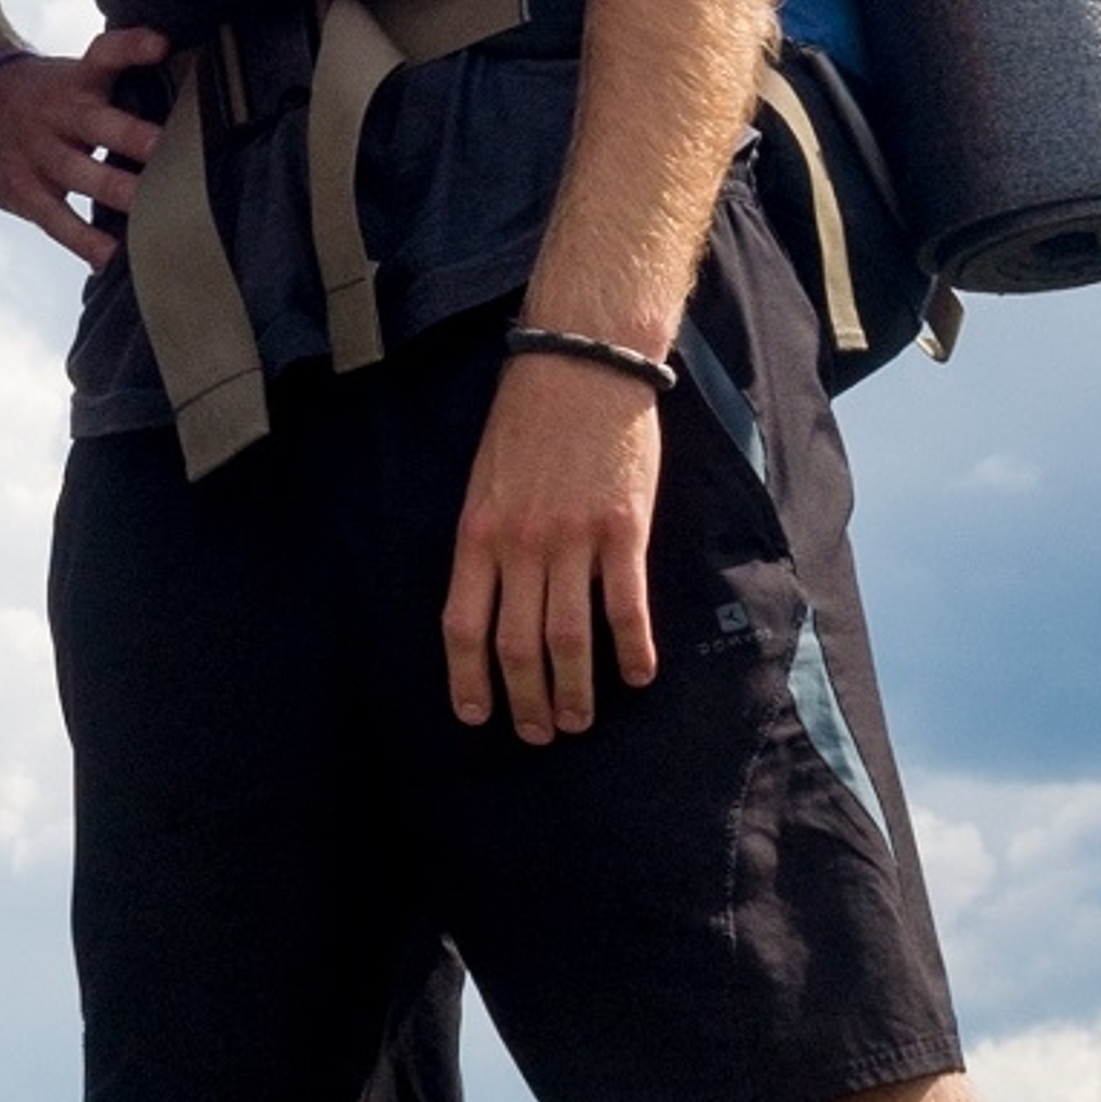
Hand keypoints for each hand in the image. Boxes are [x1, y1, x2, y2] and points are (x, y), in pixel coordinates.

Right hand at [0, 26, 168, 265]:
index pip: (104, 54)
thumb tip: (192, 88)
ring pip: (76, 173)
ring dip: (112, 190)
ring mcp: (37, 153)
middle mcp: (58, 114)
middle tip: (167, 149)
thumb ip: (120, 82)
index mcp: (76, 81)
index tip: (161, 45)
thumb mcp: (73, 77)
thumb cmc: (44, 97)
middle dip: (130, 136)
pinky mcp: (22, 188)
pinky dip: (81, 239)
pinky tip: (108, 256)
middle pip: (95, 122)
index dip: (131, 47)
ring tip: (148, 212)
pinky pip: (54, 218)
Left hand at [441, 349, 662, 740]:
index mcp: (476, 534)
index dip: (468, 678)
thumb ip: (485, 541)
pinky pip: (626, 605)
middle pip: (517, 644)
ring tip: (577, 720)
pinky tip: (638, 676)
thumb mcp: (483, 480)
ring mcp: (572, 539)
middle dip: (525, 699)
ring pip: (569, 637)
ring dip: (574, 690)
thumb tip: (486, 600)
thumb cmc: (527, 423)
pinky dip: (632, 648)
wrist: (579, 368)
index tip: (476, 716)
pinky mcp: (622, 530)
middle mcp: (519, 545)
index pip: (462, 625)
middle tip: (538, 733)